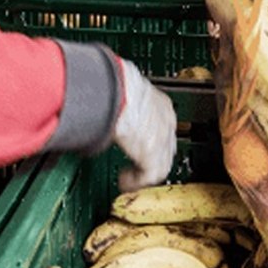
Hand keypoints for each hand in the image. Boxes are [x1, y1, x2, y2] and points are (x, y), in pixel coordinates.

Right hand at [112, 58, 176, 190]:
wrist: (119, 93)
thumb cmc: (116, 86)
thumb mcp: (123, 92)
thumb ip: (119, 101)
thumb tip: (101, 102)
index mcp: (161, 104)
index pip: (162, 125)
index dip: (149, 137)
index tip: (136, 143)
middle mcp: (166, 123)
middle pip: (165, 146)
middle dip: (150, 157)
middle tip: (134, 163)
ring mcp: (163, 140)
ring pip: (160, 164)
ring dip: (142, 172)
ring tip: (127, 177)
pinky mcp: (154, 156)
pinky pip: (148, 176)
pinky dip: (136, 181)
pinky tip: (124, 181)